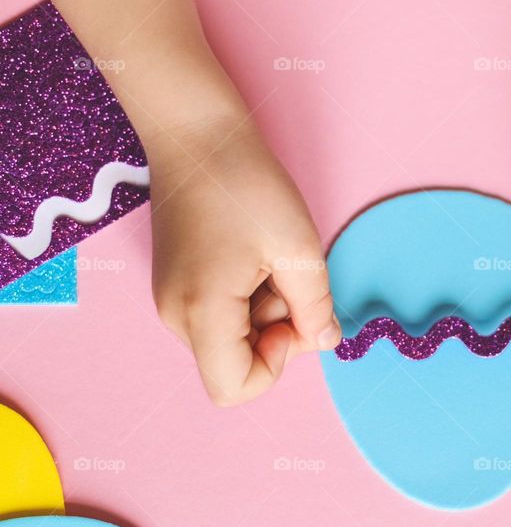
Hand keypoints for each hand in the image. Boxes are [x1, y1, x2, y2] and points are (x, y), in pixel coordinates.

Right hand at [149, 115, 339, 405]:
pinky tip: (252, 257)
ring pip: (232, 339)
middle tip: (285, 277)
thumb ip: (315, 307)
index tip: (289, 316)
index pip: (235, 389)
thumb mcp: (298, 248)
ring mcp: (172, 301)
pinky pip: (221, 316)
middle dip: (275, 332)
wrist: (198, 137)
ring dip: (264, 311)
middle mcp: (176, 316)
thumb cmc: (246, 185)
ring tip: (266, 258)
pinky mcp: (178, 286)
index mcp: (201, 313)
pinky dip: (248, 298)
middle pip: (236, 364)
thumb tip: (323, 342)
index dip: (275, 365)